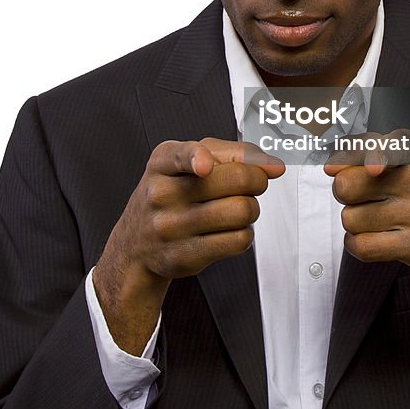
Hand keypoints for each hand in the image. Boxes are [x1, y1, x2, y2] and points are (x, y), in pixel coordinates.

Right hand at [92, 138, 283, 352]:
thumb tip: (273, 166)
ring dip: (251, 208)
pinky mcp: (186, 255)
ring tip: (237, 207)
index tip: (204, 166)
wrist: (135, 245)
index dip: (197, 158)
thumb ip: (230, 152)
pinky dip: (245, 233)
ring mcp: (172, 227)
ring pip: (242, 210)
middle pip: (236, 179)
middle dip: (257, 180)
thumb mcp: (185, 161)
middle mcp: (163, 193)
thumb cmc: (170, 193)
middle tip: (253, 183)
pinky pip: (239, 240)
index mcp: (163, 161)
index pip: (181, 155)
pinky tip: (229, 229)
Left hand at [324, 130, 409, 316]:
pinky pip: (363, 246)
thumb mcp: (393, 161)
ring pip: (350, 219)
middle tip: (361, 195)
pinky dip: (355, 243)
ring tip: (375, 217)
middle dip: (344, 192)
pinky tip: (370, 237)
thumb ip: (357, 152)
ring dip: (353, 221)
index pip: (391, 147)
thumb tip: (332, 168)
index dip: (377, 155)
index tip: (373, 168)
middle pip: (347, 186)